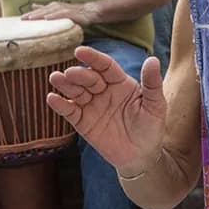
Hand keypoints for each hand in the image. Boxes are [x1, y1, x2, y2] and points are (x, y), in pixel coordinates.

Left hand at [22, 1, 96, 25]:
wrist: (89, 11)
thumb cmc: (73, 13)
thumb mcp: (57, 11)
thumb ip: (46, 9)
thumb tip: (33, 6)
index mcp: (52, 7)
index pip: (39, 11)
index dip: (30, 14)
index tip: (20, 19)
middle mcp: (56, 6)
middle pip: (42, 11)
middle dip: (31, 15)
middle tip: (22, 19)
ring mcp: (63, 9)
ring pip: (49, 12)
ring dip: (40, 14)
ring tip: (31, 18)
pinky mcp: (71, 13)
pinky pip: (61, 14)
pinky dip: (53, 16)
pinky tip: (47, 18)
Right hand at [47, 45, 165, 172]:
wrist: (141, 157)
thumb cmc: (151, 128)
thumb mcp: (155, 105)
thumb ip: (152, 84)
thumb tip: (153, 59)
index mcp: (120, 83)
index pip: (105, 66)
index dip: (93, 58)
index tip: (80, 51)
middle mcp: (103, 91)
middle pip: (88, 78)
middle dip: (79, 74)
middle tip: (70, 73)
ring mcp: (91, 106)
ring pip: (75, 92)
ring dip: (65, 85)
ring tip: (55, 78)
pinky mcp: (83, 122)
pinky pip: (70, 112)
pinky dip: (60, 105)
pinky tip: (52, 98)